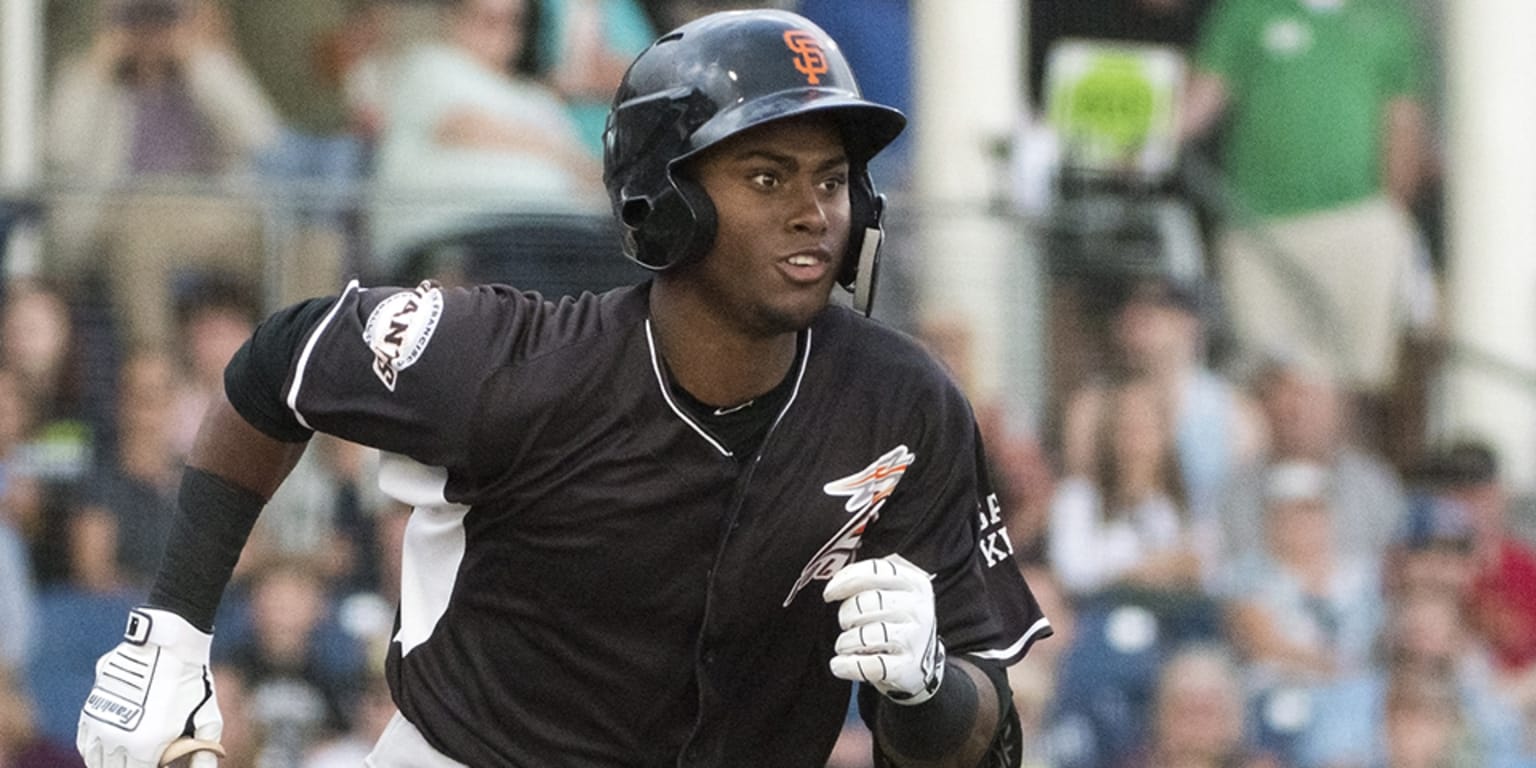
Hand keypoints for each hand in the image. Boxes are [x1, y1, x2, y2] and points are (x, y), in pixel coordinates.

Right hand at [78, 608, 223, 767]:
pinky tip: (109, 751)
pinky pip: (86, 743)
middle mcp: (117, 739)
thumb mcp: (208, 720)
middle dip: (131, 767)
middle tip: (146, 758)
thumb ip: (204, 754)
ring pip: (97, 762)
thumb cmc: (191, 682)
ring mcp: (99, 723)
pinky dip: (95, 752)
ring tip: (128, 759)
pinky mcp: (90, 708)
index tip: (159, 763)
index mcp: (145, 747)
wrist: (167, 643)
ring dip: (111, 764)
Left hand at [823, 554, 945, 705]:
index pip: (874, 571)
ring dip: (845, 642)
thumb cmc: (898, 622)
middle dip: (846, 614)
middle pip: (866, 603)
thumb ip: (870, 579)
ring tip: (846, 645)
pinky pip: (870, 665)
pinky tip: (841, 664)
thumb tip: (836, 582)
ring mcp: (914, 639)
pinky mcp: (906, 667)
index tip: (829, 593)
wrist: (923, 661)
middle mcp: (917, 609)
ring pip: (866, 635)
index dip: (845, 580)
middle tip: (846, 623)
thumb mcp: (895, 593)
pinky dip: (848, 665)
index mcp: (914, 583)